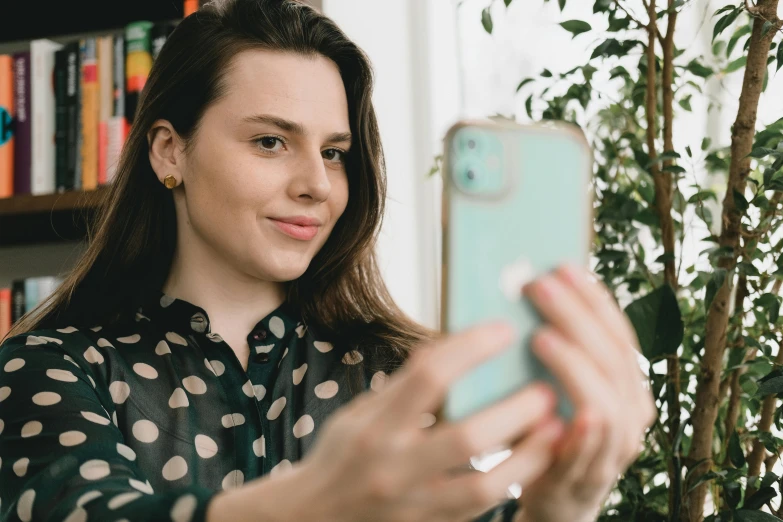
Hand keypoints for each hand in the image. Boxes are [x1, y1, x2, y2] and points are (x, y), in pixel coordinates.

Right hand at [293, 321, 564, 521]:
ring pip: (484, 484)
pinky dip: (514, 479)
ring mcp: (414, 503)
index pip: (426, 377)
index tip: (503, 330)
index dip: (470, 348)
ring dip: (529, 454)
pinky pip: (482, 506)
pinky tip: (536, 458)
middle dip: (513, 410)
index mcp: (373, 426)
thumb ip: (403, 387)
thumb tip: (450, 349)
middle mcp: (393, 466)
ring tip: (556, 427)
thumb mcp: (360, 413)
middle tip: (545, 388)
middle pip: (465, 436)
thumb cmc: (341, 456)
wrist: (313, 520)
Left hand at [516, 264, 656, 521]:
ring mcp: (614, 449)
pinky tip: (565, 407)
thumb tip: (520, 289)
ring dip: (575, 366)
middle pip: (612, 358)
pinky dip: (583, 431)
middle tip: (540, 286)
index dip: (593, 298)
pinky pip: (590, 454)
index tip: (564, 266)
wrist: (555, 496)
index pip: (618, 332)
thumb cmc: (551, 427)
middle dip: (577, 318)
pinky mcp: (586, 480)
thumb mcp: (558, 384)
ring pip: (607, 403)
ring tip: (541, 337)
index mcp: (628, 382)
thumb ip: (553, 349)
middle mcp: (632, 412)